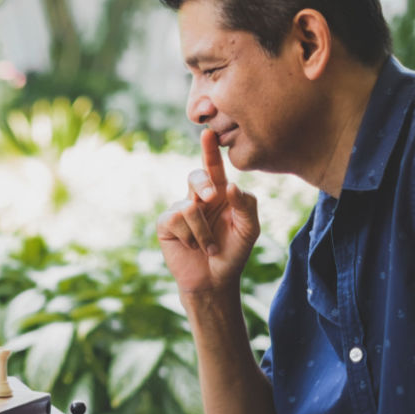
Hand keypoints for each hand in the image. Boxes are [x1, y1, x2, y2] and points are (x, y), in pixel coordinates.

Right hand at [157, 128, 260, 298]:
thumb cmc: (234, 253)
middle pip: (196, 176)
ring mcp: (180, 209)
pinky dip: (191, 236)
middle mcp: (198, 197)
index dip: (209, 150)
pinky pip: (176, 219)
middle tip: (211, 197)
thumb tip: (228, 185)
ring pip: (188, 204)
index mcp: (219, 193)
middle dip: (202, 184)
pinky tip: (193, 247)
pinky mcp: (166, 223)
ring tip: (209, 247)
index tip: (208, 132)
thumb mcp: (249, 229)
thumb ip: (245, 205)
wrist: (214, 281)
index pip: (214, 167)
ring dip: (203, 231)